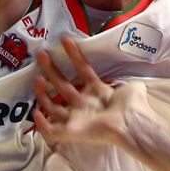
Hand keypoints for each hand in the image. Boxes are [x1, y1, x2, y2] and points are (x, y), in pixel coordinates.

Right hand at [33, 36, 150, 147]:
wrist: (130, 124)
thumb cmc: (133, 106)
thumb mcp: (133, 86)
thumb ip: (127, 78)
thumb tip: (133, 68)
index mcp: (98, 92)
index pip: (83, 70)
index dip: (75, 54)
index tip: (65, 39)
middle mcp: (85, 105)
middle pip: (63, 85)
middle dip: (51, 69)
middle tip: (42, 54)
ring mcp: (77, 118)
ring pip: (54, 108)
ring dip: (44, 94)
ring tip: (38, 79)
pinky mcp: (71, 131)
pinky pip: (52, 131)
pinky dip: (42, 124)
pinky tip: (35, 113)